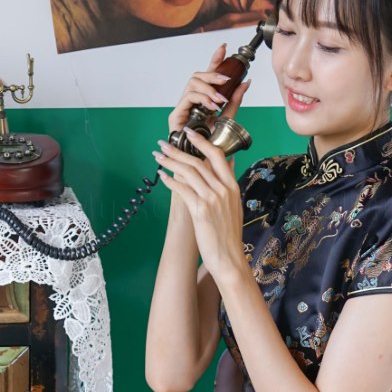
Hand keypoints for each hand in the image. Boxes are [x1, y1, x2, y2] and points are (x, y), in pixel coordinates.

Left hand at [154, 127, 245, 283]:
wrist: (229, 258)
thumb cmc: (228, 235)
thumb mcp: (233, 206)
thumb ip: (228, 184)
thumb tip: (229, 164)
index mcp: (232, 186)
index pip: (218, 155)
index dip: (202, 141)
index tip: (188, 132)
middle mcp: (224, 189)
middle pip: (199, 161)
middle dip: (178, 150)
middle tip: (163, 143)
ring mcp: (213, 199)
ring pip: (189, 173)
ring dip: (170, 162)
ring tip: (158, 157)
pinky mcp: (201, 210)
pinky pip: (183, 190)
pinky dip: (171, 181)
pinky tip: (162, 177)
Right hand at [167, 43, 249, 135]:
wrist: (200, 160)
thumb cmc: (209, 143)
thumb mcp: (226, 118)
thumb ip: (234, 101)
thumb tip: (246, 83)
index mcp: (202, 100)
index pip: (206, 75)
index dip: (214, 60)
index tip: (224, 48)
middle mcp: (190, 101)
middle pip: (197, 76)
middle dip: (212, 74)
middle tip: (226, 80)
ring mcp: (182, 107)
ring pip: (192, 83)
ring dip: (209, 89)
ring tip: (220, 100)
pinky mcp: (175, 115)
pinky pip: (188, 97)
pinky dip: (202, 99)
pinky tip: (212, 106)